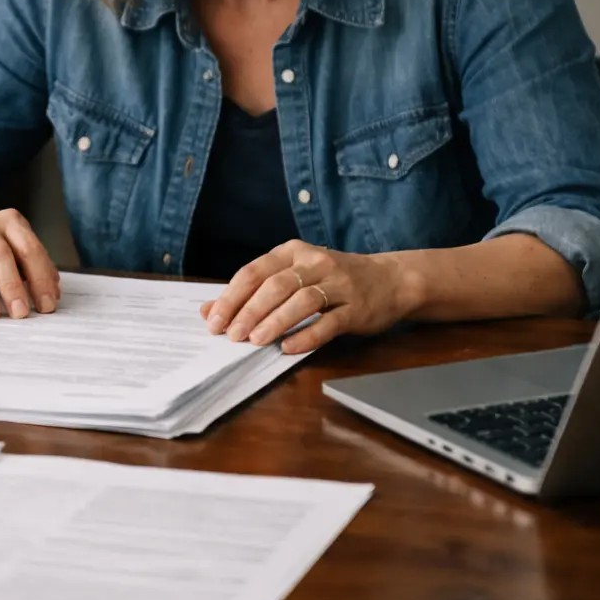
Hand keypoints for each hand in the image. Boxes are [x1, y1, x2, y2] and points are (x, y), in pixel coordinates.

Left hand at [200, 240, 412, 353]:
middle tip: (232, 335)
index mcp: (292, 252)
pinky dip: (307, 335)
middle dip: (249, 311)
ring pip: (301, 301)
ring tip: (255, 341)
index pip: (254, 271)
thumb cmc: (332, 280)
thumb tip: (209, 310)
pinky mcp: (357, 307)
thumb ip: (253, 292)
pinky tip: (288, 348)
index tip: (213, 321)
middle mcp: (314, 262)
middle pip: (275, 285)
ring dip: (275, 322)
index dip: (231, 297)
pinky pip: (329, 322)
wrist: (390, 280)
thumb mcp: (292, 276)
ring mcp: (338, 283)